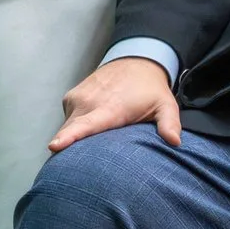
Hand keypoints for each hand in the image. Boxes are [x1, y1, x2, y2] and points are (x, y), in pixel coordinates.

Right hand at [49, 56, 180, 151]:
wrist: (136, 60)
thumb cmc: (150, 89)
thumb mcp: (166, 105)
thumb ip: (169, 124)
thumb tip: (174, 142)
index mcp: (111, 108)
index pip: (86, 125)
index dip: (70, 137)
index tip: (55, 146)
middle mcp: (89, 102)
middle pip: (70, 133)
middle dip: (68, 151)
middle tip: (76, 169)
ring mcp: (77, 98)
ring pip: (66, 128)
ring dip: (73, 139)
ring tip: (89, 146)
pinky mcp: (70, 98)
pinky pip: (67, 120)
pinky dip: (73, 128)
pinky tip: (89, 128)